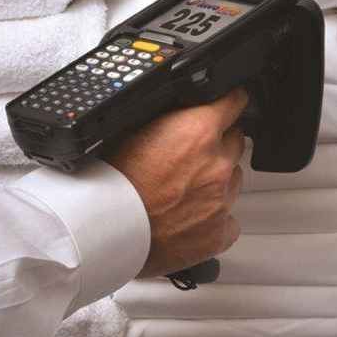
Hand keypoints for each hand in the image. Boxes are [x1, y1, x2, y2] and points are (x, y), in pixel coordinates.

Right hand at [105, 87, 247, 277]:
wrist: (101, 232)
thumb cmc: (109, 184)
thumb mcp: (137, 130)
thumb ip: (173, 120)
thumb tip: (186, 111)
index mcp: (199, 133)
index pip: (234, 102)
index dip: (229, 102)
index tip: (229, 103)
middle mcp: (216, 166)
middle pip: (235, 143)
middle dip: (218, 145)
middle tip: (190, 157)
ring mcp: (221, 201)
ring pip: (233, 181)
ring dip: (216, 181)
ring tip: (184, 190)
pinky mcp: (218, 234)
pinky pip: (229, 220)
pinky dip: (215, 218)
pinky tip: (191, 218)